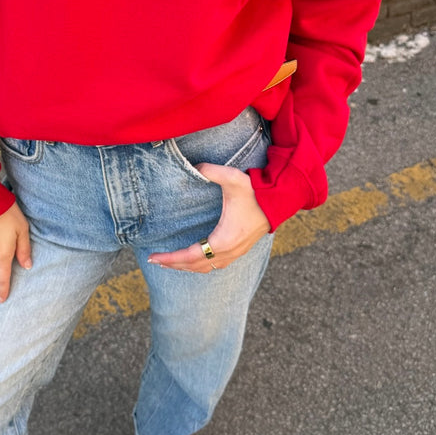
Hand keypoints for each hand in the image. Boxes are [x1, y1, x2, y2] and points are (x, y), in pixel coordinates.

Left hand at [147, 164, 270, 271]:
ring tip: (170, 262)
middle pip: (195, 266)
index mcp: (224, 240)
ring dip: (187, 267)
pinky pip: (215, 264)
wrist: (281, 200)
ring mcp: (235, 253)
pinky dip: (200, 265)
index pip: (191, 256)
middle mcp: (229, 251)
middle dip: (174, 264)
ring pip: (206, 268)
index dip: (171, 259)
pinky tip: (193, 259)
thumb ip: (210, 171)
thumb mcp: (232, 179)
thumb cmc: (257, 192)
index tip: (154, 257)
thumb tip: (194, 167)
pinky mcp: (240, 250)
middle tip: (154, 260)